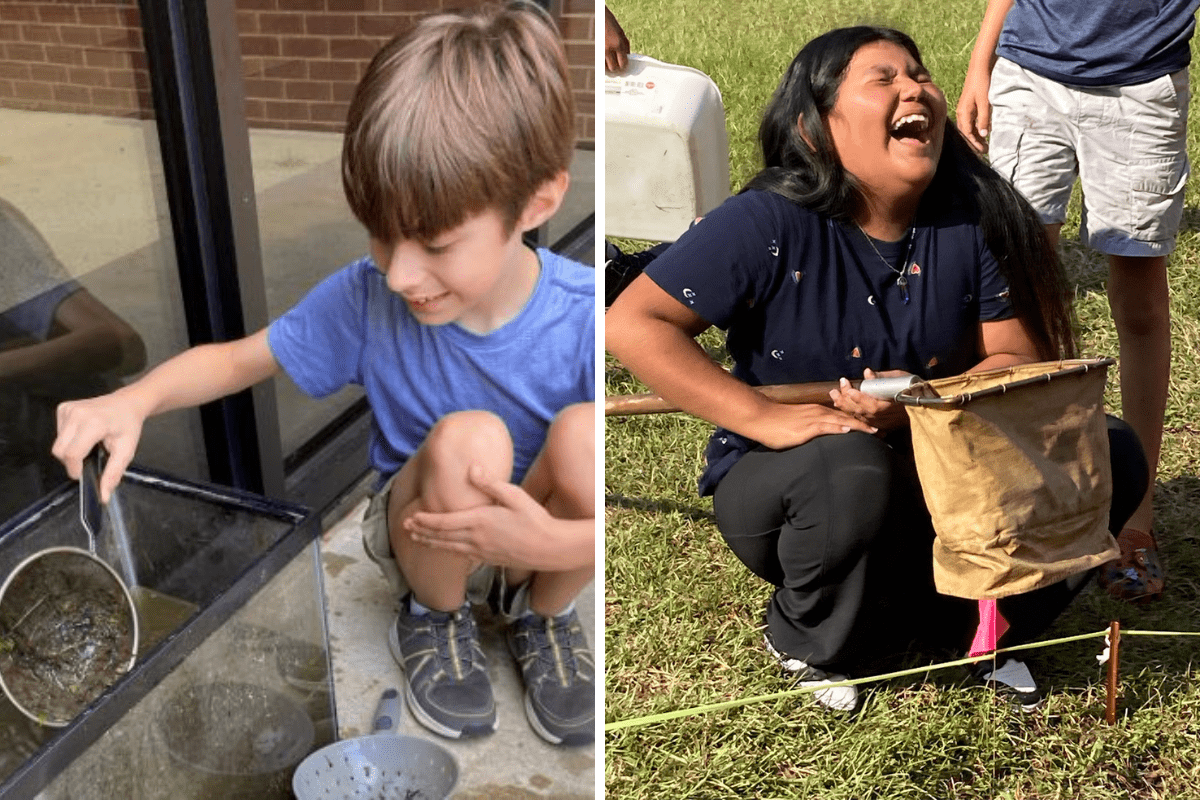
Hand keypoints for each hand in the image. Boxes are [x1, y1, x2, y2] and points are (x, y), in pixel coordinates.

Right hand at [53, 391, 145, 502]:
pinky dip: (68, 439)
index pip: (72, 454)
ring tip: (90, 443)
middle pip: (60, 451)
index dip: (75, 469)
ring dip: (71, 450)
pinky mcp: (63, 408)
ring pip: (57, 443)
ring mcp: (68, 409)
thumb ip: (113, 474)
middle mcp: (77, 414)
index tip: (83, 474)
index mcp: (94, 423)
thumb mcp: (126, 451)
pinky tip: (84, 434)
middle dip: (72, 461)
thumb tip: (103, 496)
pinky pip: (58, 433)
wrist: (127, 403)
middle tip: (91, 458)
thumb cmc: (128, 426)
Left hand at [404, 467, 587, 571]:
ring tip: (417, 539)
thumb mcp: (514, 495)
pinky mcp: (489, 559)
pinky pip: (461, 556)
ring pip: (449, 549)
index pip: (444, 523)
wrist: (549, 547)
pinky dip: (448, 551)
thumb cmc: (534, 519)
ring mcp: (482, 552)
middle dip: (421, 532)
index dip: (425, 521)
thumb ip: (490, 483)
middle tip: (406, 528)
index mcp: (479, 522)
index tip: (412, 517)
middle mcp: (476, 539)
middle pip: (441, 537)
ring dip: (431, 543)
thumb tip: (471, 467)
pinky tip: (445, 548)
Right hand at [604, 6, 629, 72]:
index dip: (624, 66)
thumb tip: (627, 58)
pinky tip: (603, 60)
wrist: (598, 16)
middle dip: (615, 68)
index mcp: (618, 44)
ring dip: (607, 67)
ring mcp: (599, 50)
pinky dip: (601, 63)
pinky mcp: (593, 50)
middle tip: (616, 65)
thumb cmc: (611, 24)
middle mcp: (609, 49)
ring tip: (609, 63)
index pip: (623, 63)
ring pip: (604, 68)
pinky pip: (598, 63)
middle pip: (613, 68)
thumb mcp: (621, 34)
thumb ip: (625, 47)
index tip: (623, 66)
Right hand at [749, 400, 876, 450]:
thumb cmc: (775, 423)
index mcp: (818, 412)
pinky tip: (851, 431)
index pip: (844, 417)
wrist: (761, 417)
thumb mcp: (798, 425)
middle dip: (866, 424)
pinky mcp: (808, 426)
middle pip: (848, 418)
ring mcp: (815, 418)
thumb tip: (821, 438)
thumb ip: (812, 429)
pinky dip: (840, 428)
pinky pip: (828, 426)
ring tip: (875, 432)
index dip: (860, 422)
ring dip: (860, 425)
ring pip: (842, 420)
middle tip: (883, 431)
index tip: (874, 429)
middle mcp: (820, 412)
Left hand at [828, 369, 909, 431]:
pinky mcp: (876, 425)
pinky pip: (859, 420)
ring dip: (844, 406)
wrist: (921, 406)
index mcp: (889, 406)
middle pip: (859, 411)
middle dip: (845, 399)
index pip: (870, 405)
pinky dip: (849, 413)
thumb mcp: (900, 378)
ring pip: (857, 416)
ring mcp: (878, 423)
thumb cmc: (911, 389)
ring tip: (834, 395)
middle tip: (836, 388)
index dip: (858, 397)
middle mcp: (882, 417)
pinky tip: (840, 405)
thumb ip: (882, 377)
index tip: (848, 388)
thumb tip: (867, 372)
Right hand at [956, 67, 992, 153]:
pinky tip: (984, 129)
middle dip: (975, 142)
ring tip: (985, 142)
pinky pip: (971, 121)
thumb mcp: (985, 102)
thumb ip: (984, 118)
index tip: (983, 151)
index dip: (975, 143)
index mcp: (964, 113)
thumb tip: (983, 134)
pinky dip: (977, 127)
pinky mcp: (969, 105)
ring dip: (976, 135)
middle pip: (967, 132)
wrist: (979, 67)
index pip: (968, 134)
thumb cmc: (982, 83)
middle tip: (985, 150)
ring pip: (969, 127)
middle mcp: (962, 112)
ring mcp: (965, 109)